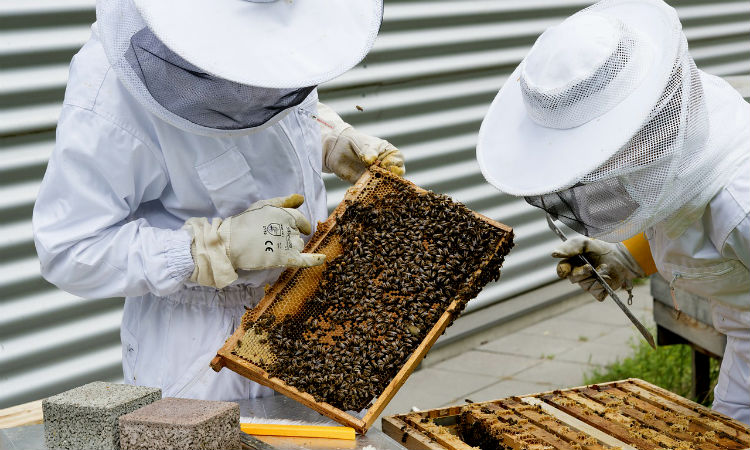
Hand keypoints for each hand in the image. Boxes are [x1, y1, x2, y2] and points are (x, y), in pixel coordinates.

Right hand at [183, 194, 325, 288]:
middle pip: (298, 235)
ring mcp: (287, 243)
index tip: (299, 229)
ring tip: (272, 248)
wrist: (229, 242)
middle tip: (272, 241)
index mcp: (284, 213)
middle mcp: (289, 226)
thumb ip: (283, 202)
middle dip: (290, 237)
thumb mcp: (262, 206)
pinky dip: (315, 260)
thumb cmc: (243, 222)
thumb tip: (301, 198)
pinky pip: (305, 260)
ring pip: (298, 246)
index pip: (300, 220)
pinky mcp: (285, 258)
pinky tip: (322, 259)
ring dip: (291, 248)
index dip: (300, 225)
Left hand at [317, 102, 404, 183]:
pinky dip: (370, 191)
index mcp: (391, 154)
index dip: (394, 165)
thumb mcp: (365, 144)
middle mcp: (387, 167)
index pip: (398, 162)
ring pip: (384, 185)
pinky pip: (372, 190)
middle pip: (395, 176)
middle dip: (389, 177)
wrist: (339, 149)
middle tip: (379, 175)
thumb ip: (369, 151)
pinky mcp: (367, 185)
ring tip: (371, 183)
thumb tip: (370, 161)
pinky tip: (365, 189)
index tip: (384, 165)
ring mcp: (377, 177)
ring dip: (380, 186)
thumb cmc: (356, 142)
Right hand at [551, 236, 644, 300]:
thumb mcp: (584, 242)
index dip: (562, 271)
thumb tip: (554, 254)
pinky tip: (608, 277)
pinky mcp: (599, 291)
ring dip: (596, 277)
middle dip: (582, 273)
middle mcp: (578, 275)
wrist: (622, 255)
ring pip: (585, 286)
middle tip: (590, 267)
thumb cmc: (602, 247)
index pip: (561, 270)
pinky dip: (603, 285)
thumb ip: (569, 247)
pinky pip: (597, 293)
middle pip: (573, 279)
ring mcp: (588, 284)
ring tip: (605, 267)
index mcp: (572, 263)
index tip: (565, 269)